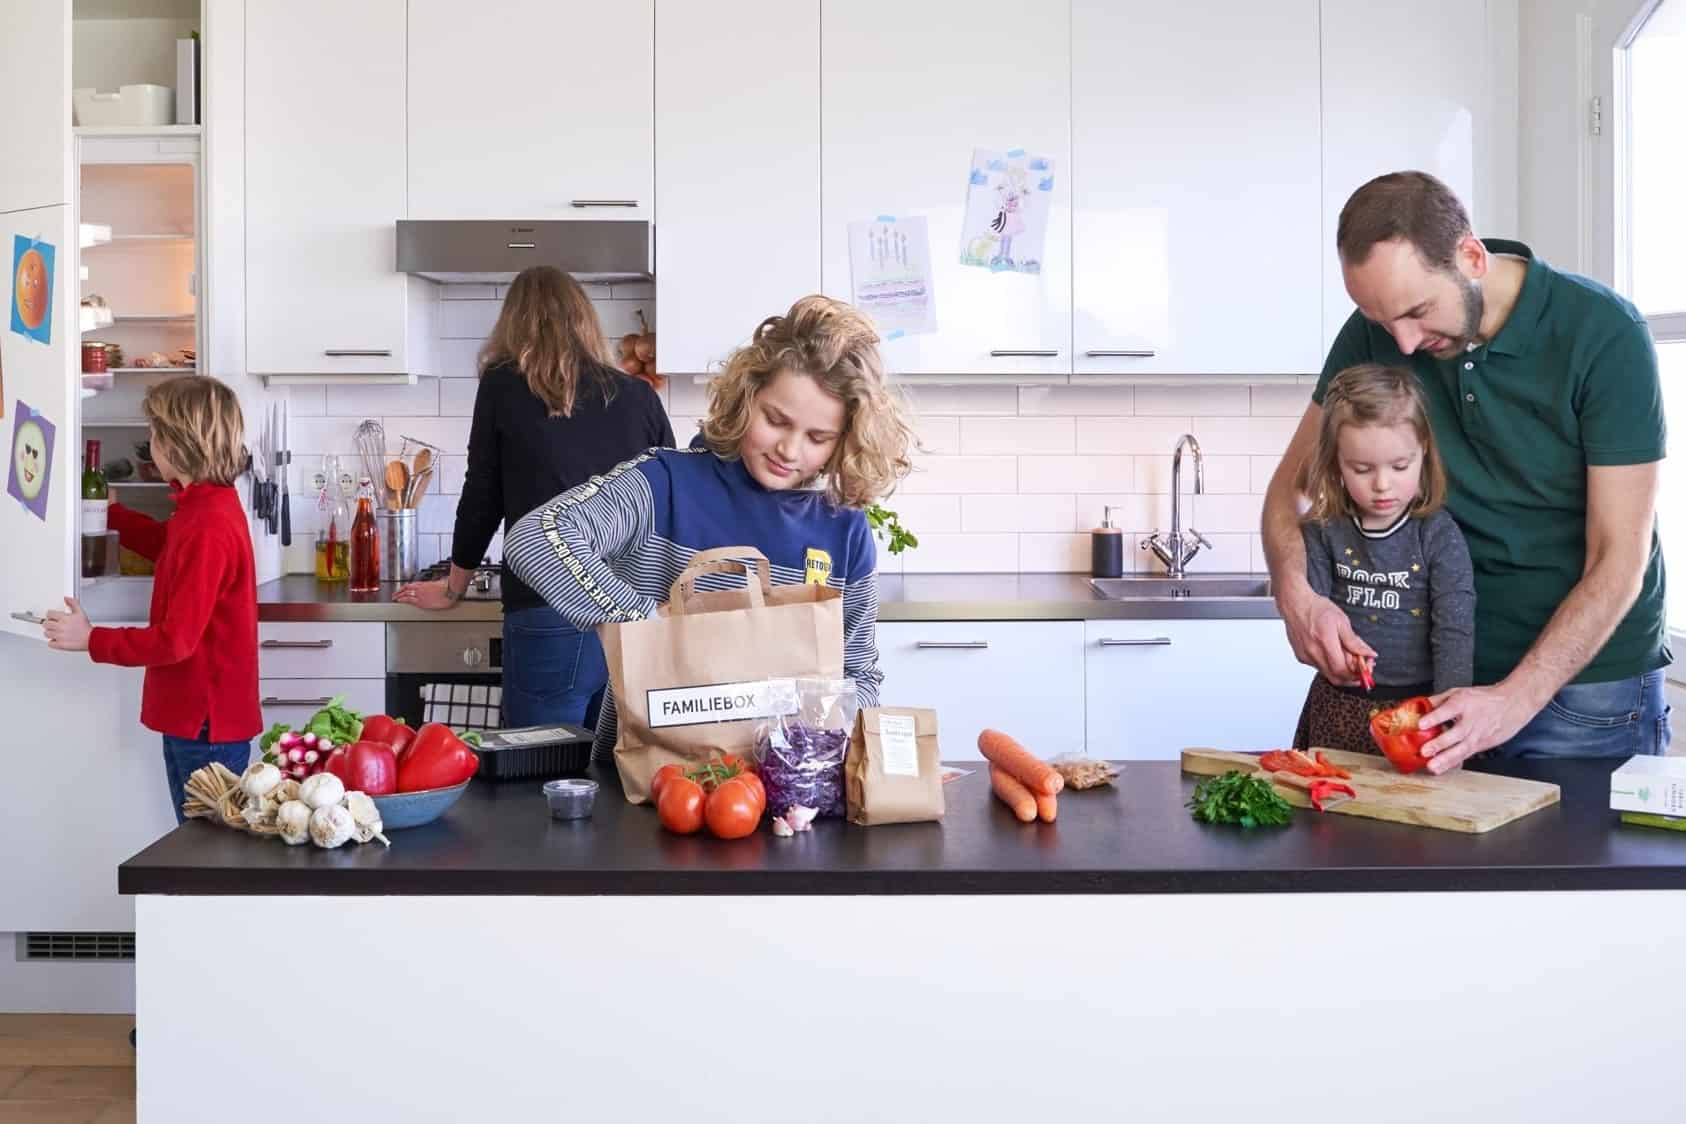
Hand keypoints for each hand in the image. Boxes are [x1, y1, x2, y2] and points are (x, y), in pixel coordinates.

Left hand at [42, 597, 92, 650]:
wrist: (91, 638)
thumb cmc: (85, 627)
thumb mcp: (81, 612)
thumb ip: (73, 603)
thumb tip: (66, 598)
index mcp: (63, 618)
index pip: (49, 614)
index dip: (51, 615)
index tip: (53, 617)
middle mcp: (59, 627)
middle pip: (45, 624)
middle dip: (49, 624)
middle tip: (54, 624)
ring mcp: (59, 636)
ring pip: (46, 633)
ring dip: (50, 632)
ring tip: (56, 632)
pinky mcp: (60, 644)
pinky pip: (50, 643)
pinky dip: (52, 642)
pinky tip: (57, 639)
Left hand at [393, 580, 457, 609]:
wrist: (450, 591)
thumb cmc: (447, 588)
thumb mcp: (439, 584)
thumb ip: (435, 585)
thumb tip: (436, 584)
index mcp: (424, 584)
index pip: (410, 585)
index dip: (404, 587)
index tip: (401, 589)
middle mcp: (420, 589)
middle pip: (406, 589)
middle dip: (399, 592)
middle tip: (394, 594)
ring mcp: (420, 595)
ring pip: (406, 594)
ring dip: (399, 596)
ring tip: (395, 598)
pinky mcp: (422, 602)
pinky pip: (409, 600)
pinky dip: (403, 600)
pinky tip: (400, 601)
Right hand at [1278, 585, 1374, 685]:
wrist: (1295, 604)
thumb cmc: (1316, 608)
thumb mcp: (1342, 621)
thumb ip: (1354, 641)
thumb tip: (1368, 654)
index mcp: (1325, 641)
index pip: (1342, 670)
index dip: (1356, 674)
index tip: (1366, 670)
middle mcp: (1313, 652)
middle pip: (1335, 677)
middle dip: (1351, 677)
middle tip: (1360, 668)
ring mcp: (1305, 656)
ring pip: (1327, 673)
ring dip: (1340, 669)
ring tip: (1346, 655)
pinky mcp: (1301, 657)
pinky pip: (1319, 667)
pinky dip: (1329, 664)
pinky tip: (1332, 652)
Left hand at [1418, 684, 1538, 773]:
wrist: (1513, 704)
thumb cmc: (1485, 698)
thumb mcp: (1460, 691)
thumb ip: (1438, 700)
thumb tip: (1419, 707)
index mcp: (1463, 703)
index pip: (1448, 710)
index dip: (1434, 718)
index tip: (1421, 724)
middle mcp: (1471, 720)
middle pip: (1455, 733)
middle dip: (1439, 744)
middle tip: (1424, 751)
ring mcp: (1478, 735)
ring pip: (1462, 749)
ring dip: (1446, 759)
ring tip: (1432, 766)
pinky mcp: (1482, 745)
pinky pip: (1466, 755)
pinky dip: (1454, 763)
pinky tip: (1443, 768)